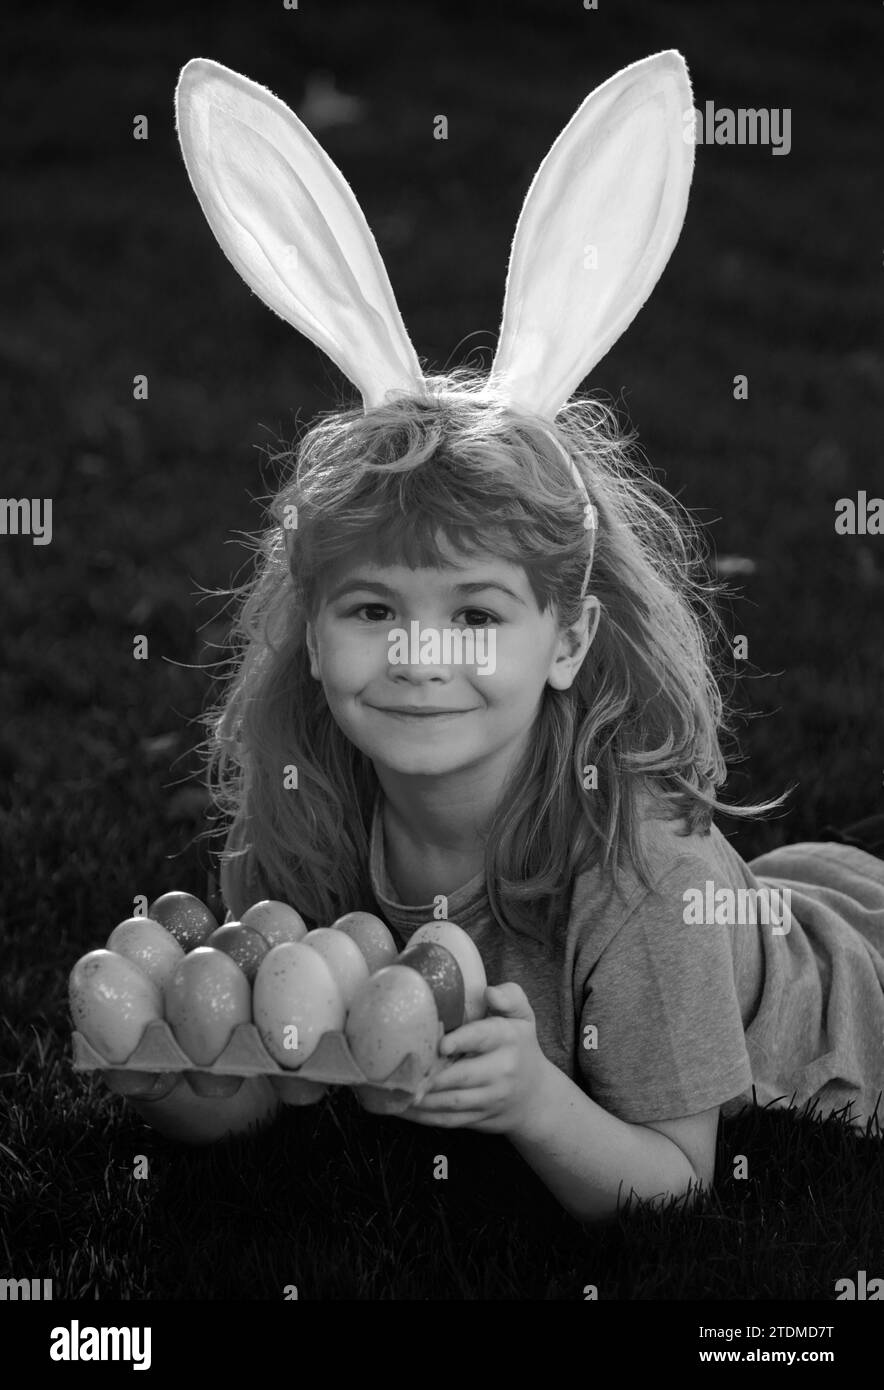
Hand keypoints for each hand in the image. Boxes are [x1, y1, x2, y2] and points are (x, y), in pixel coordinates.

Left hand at [399, 982, 552, 1135]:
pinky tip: (401, 1108)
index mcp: (507, 1039)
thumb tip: (489, 992)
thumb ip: (510, 996)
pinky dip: (423, 1117)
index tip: (441, 1044)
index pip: (484, 1038)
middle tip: (401, 1072)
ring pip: (452, 1102)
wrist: (537, 1097)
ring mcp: (490, 1098)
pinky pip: (448, 1120)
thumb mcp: (523, 1016)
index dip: (462, 1041)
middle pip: (462, 1076)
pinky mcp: (478, 1118)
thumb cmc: (520, 1046)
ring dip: (420, 1099)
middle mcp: (501, 1070)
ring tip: (393, 1090)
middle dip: (430, 1078)